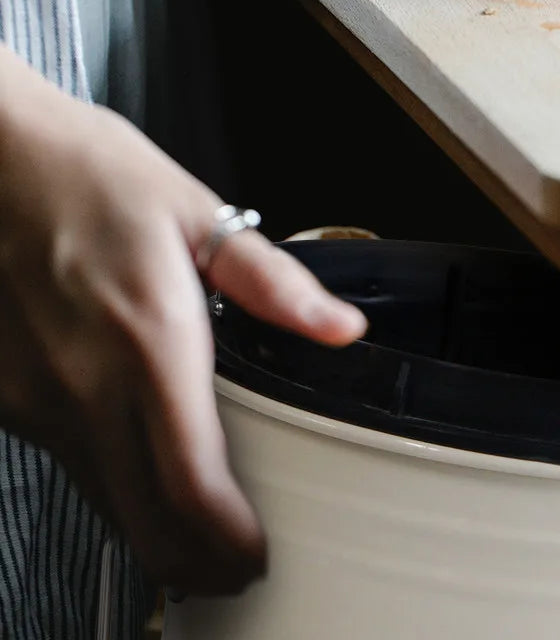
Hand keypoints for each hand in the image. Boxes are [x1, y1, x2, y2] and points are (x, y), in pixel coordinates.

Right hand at [0, 48, 366, 594]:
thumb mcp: (195, 213)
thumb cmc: (90, 173)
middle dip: (198, 563)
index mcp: (148, 339)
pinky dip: (107, 484)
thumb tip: (340, 326)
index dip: (230, 542)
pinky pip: (64, 463)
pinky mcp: (0, 395)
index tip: (258, 556)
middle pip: (143, 521)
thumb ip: (272, 282)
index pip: (191, 484)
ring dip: (153, 531)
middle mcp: (83, 384)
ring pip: (99, 502)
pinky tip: (136, 463)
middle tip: (236, 569)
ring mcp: (31, 398)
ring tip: (200, 529)